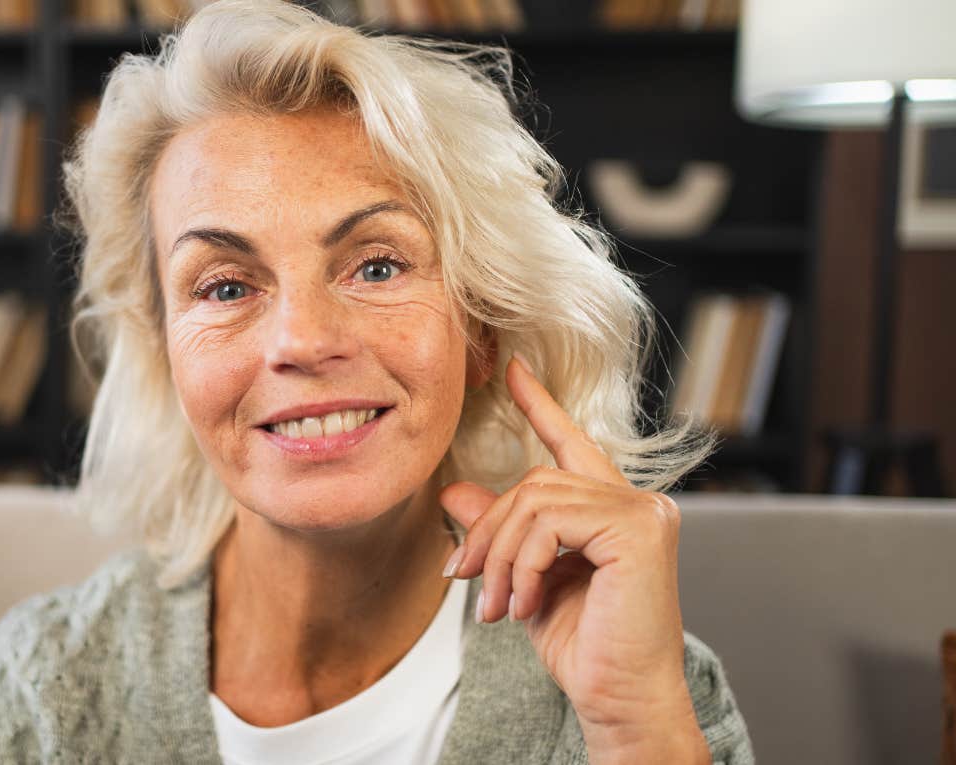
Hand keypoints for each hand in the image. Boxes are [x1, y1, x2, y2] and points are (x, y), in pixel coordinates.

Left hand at [439, 353, 706, 760]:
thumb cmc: (584, 646)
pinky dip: (523, 564)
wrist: (618, 699)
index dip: (540, 405)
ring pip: (535, 502)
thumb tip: (454, 492)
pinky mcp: (638, 529)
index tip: (512, 370)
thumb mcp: (526, 580)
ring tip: (497, 606)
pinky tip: (526, 604)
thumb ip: (500, 533)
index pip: (572, 444)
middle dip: (488, 532)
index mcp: (613, 510)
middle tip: (465, 580)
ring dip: (501, 558)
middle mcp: (638, 502)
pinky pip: (550, 524)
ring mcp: (644, 511)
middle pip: (534, 484)